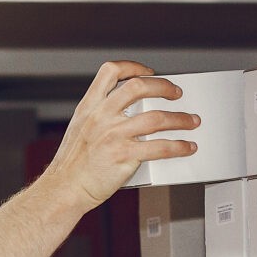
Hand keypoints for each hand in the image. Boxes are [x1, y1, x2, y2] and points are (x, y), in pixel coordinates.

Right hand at [41, 60, 197, 211]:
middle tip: (176, 93)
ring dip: (180, 118)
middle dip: (163, 87)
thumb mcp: (79, 128)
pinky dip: (179, 146)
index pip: (110, 72)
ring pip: (157, 118)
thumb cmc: (72, 164)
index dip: (133, 67)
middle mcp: (102, 116)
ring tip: (191, 121)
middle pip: (139, 87)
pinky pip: (160, 147)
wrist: (65, 188)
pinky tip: (186, 146)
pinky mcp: (125, 156)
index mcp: (89, 106)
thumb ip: (100, 116)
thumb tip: (130, 111)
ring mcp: (114, 135)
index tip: (149, 71)